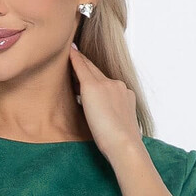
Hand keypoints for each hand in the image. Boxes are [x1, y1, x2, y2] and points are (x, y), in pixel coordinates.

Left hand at [69, 43, 142, 161]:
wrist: (124, 143)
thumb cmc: (121, 144)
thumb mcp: (120, 128)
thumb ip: (114, 120)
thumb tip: (105, 124)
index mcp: (126, 96)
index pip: (108, 84)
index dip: (98, 78)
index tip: (91, 73)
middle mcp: (118, 86)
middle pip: (99, 73)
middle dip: (89, 64)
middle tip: (77, 54)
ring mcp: (107, 85)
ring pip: (90, 70)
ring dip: (81, 63)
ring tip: (71, 54)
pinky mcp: (93, 87)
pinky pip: (81, 69)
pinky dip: (75, 59)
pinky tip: (69, 51)